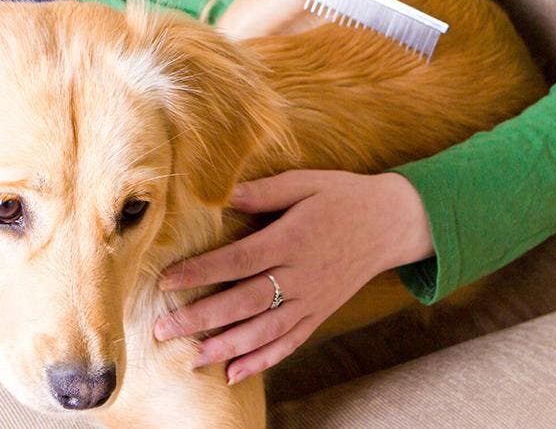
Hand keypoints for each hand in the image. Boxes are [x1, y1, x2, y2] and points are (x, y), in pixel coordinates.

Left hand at [153, 171, 433, 383]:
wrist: (393, 222)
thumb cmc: (343, 196)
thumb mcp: (306, 182)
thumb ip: (264, 191)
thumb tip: (223, 194)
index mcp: (292, 239)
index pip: (239, 260)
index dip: (201, 272)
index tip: (167, 281)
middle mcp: (301, 275)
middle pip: (244, 302)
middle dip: (201, 318)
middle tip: (163, 329)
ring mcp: (312, 299)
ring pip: (264, 330)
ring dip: (226, 347)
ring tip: (191, 357)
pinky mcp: (320, 313)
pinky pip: (289, 342)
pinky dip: (262, 360)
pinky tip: (234, 373)